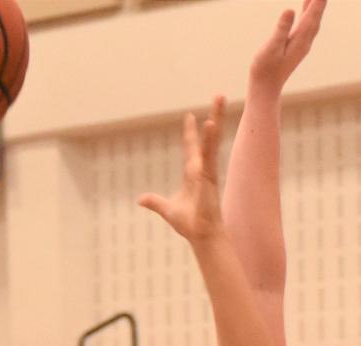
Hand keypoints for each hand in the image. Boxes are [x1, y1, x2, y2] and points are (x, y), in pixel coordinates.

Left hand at [138, 97, 225, 243]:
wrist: (200, 236)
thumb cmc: (189, 224)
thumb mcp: (167, 209)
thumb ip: (155, 202)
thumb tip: (141, 200)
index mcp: (193, 173)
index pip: (191, 148)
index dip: (190, 132)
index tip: (190, 116)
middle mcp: (202, 168)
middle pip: (207, 138)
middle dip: (213, 116)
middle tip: (218, 96)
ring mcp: (207, 170)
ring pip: (212, 140)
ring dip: (216, 118)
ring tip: (219, 98)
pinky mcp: (209, 176)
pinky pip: (210, 153)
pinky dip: (210, 139)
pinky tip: (210, 123)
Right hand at [250, 0, 326, 92]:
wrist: (265, 88)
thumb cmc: (265, 69)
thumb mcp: (271, 47)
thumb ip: (281, 29)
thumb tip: (290, 10)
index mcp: (300, 40)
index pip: (312, 14)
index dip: (318, 0)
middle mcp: (304, 42)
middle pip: (316, 16)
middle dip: (319, 1)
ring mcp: (301, 46)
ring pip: (313, 21)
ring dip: (316, 6)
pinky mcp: (296, 48)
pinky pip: (306, 27)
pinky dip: (309, 15)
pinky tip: (305, 9)